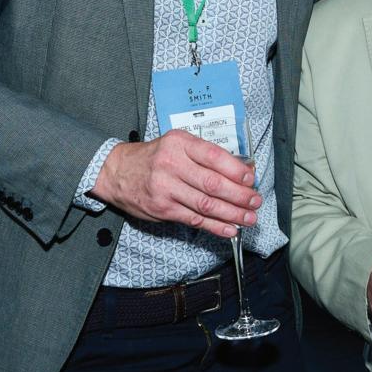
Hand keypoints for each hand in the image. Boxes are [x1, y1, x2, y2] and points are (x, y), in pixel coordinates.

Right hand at [90, 129, 260, 237]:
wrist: (117, 171)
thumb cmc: (154, 157)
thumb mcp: (177, 144)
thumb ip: (204, 155)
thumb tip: (240, 171)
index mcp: (180, 143)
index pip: (214, 156)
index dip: (236, 169)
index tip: (250, 179)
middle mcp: (172, 164)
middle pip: (213, 183)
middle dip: (239, 195)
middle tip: (255, 201)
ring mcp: (166, 188)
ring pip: (206, 204)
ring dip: (232, 214)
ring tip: (249, 218)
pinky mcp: (162, 208)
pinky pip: (194, 219)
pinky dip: (215, 226)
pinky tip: (230, 229)